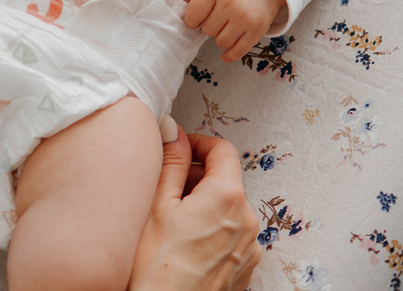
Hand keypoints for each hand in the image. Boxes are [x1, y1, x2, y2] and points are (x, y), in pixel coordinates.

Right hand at [131, 118, 261, 290]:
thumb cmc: (154, 270)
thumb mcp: (156, 206)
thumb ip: (170, 163)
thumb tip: (173, 131)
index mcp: (227, 197)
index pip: (222, 149)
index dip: (197, 143)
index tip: (178, 148)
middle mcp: (247, 221)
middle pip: (225, 181)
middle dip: (196, 178)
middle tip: (164, 189)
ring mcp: (248, 248)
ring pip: (227, 210)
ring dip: (203, 206)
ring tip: (170, 223)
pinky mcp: (244, 269)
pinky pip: (230, 237)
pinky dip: (211, 231)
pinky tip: (183, 246)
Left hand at [183, 0, 285, 61]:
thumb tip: (187, 23)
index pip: (192, 16)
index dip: (192, 20)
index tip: (197, 18)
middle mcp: (230, 3)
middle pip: (207, 30)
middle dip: (209, 25)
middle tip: (217, 16)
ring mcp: (245, 17)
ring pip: (221, 42)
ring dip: (220, 37)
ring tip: (226, 25)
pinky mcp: (257, 29)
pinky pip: (238, 51)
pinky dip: (230, 55)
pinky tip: (225, 54)